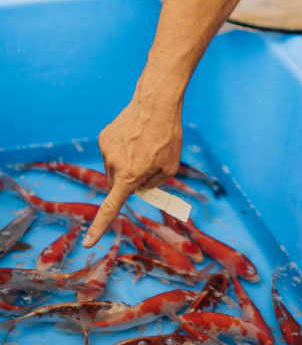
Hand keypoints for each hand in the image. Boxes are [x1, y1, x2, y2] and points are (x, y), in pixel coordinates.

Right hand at [82, 91, 182, 247]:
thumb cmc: (168, 136)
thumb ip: (154, 183)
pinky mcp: (104, 138)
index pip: (111, 207)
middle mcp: (114, 165)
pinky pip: (113, 152)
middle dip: (129, 184)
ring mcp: (106, 150)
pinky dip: (123, 149)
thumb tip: (139, 188)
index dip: (99, 226)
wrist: (155, 103)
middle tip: (147, 166)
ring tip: (144, 145)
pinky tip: (136, 136)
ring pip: (114, 169)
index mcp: (130, 176)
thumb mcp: (170, 167)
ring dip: (127, 164)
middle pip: (117, 186)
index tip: (88, 242)